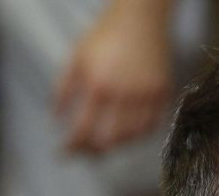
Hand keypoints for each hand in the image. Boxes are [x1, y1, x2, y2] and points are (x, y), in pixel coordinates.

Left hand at [54, 3, 171, 153]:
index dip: (73, 146)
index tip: (64, 153)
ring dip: (117, 145)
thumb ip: (63, 89)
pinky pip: (153, 125)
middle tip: (86, 153)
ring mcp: (146, 96)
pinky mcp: (163, 94)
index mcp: (98, 86)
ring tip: (106, 144)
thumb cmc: (105, 35)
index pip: (84, 129)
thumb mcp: (76, 57)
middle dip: (94, 151)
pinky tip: (129, 134)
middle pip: (109, 140)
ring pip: (132, 137)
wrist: (140, 18)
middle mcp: (124, 95)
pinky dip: (140, 135)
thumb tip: (55, 119)